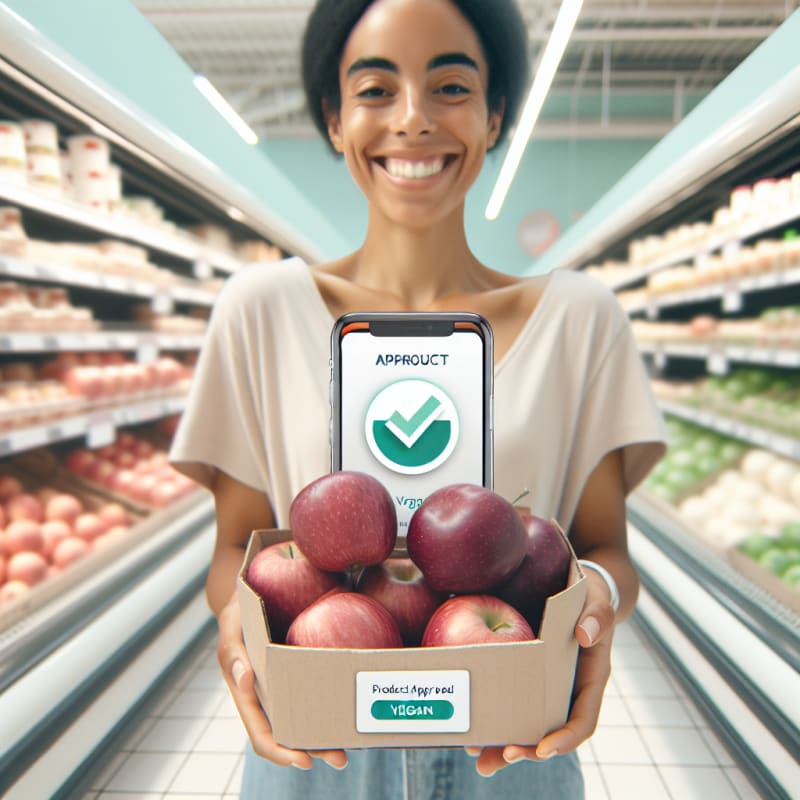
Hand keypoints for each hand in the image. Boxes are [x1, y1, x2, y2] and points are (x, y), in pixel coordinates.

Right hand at [216, 595, 347, 769]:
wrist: (256, 589)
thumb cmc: (240, 608)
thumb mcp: (231, 622)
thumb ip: (232, 650)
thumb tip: (244, 678)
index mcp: (246, 693)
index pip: (262, 734)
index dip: (280, 751)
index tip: (304, 760)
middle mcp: (268, 695)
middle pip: (290, 733)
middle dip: (314, 749)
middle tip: (341, 758)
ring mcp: (286, 684)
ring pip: (307, 717)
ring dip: (327, 734)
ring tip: (352, 742)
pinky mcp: (302, 669)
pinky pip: (317, 690)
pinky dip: (331, 703)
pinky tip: (350, 705)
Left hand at [464, 571, 613, 775]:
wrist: (575, 591)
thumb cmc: (588, 597)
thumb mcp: (597, 601)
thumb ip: (596, 616)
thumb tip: (586, 634)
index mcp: (589, 680)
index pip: (582, 720)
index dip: (565, 739)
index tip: (543, 748)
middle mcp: (566, 692)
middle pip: (549, 733)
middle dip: (526, 750)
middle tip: (500, 757)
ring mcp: (544, 688)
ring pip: (526, 726)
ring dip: (504, 745)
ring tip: (478, 756)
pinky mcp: (524, 678)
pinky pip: (510, 705)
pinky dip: (493, 720)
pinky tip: (471, 731)